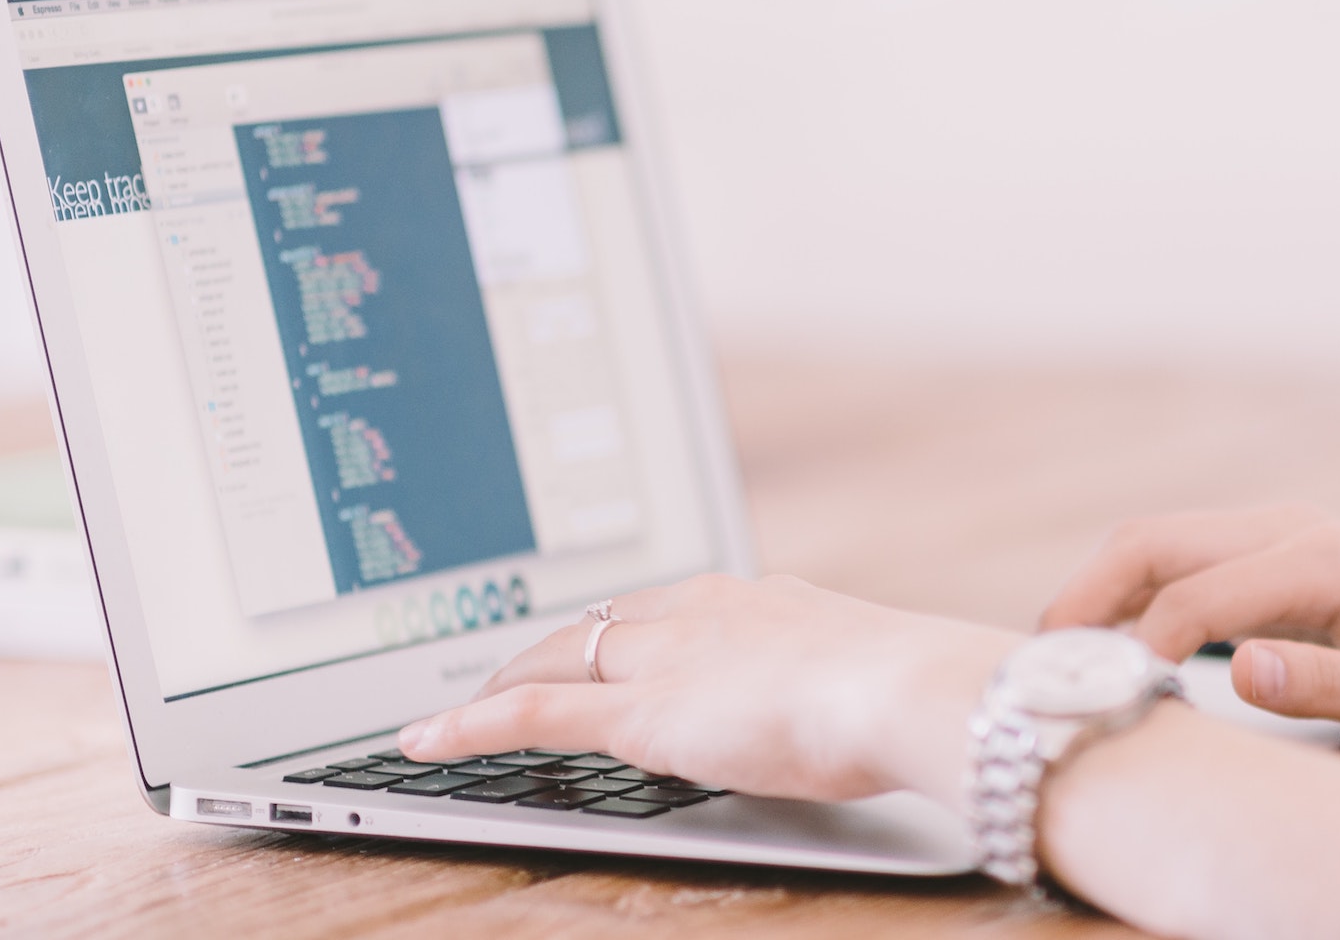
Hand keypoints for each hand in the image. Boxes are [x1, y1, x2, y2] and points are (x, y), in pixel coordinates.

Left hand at [399, 573, 1021, 802]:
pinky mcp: (639, 713)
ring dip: (501, 682)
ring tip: (461, 708)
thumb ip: (826, 678)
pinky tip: (429, 741)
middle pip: (593, 625)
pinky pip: (532, 714)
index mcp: (750, 597)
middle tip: (503, 670)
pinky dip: (473, 725)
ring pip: (554, 659)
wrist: (909, 690)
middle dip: (542, 648)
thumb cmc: (911, 691)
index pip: (655, 607)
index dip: (611, 630)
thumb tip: (834, 700)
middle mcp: (694, 611)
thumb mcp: (861, 674)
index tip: (595, 642)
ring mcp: (663, 658)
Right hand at [1040, 505, 1339, 753]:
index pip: (1193, 597)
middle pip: (1152, 542)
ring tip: (1058, 652)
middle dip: (1085, 595)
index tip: (1102, 696)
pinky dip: (1127, 594)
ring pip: (1153, 544)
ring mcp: (1272, 536)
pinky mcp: (1263, 556)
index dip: (1137, 645)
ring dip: (1098, 590)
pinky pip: (1175, 562)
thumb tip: (1237, 671)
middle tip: (1040, 656)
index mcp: (1317, 559)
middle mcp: (1286, 530)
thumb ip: (1323, 685)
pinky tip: (1108, 641)